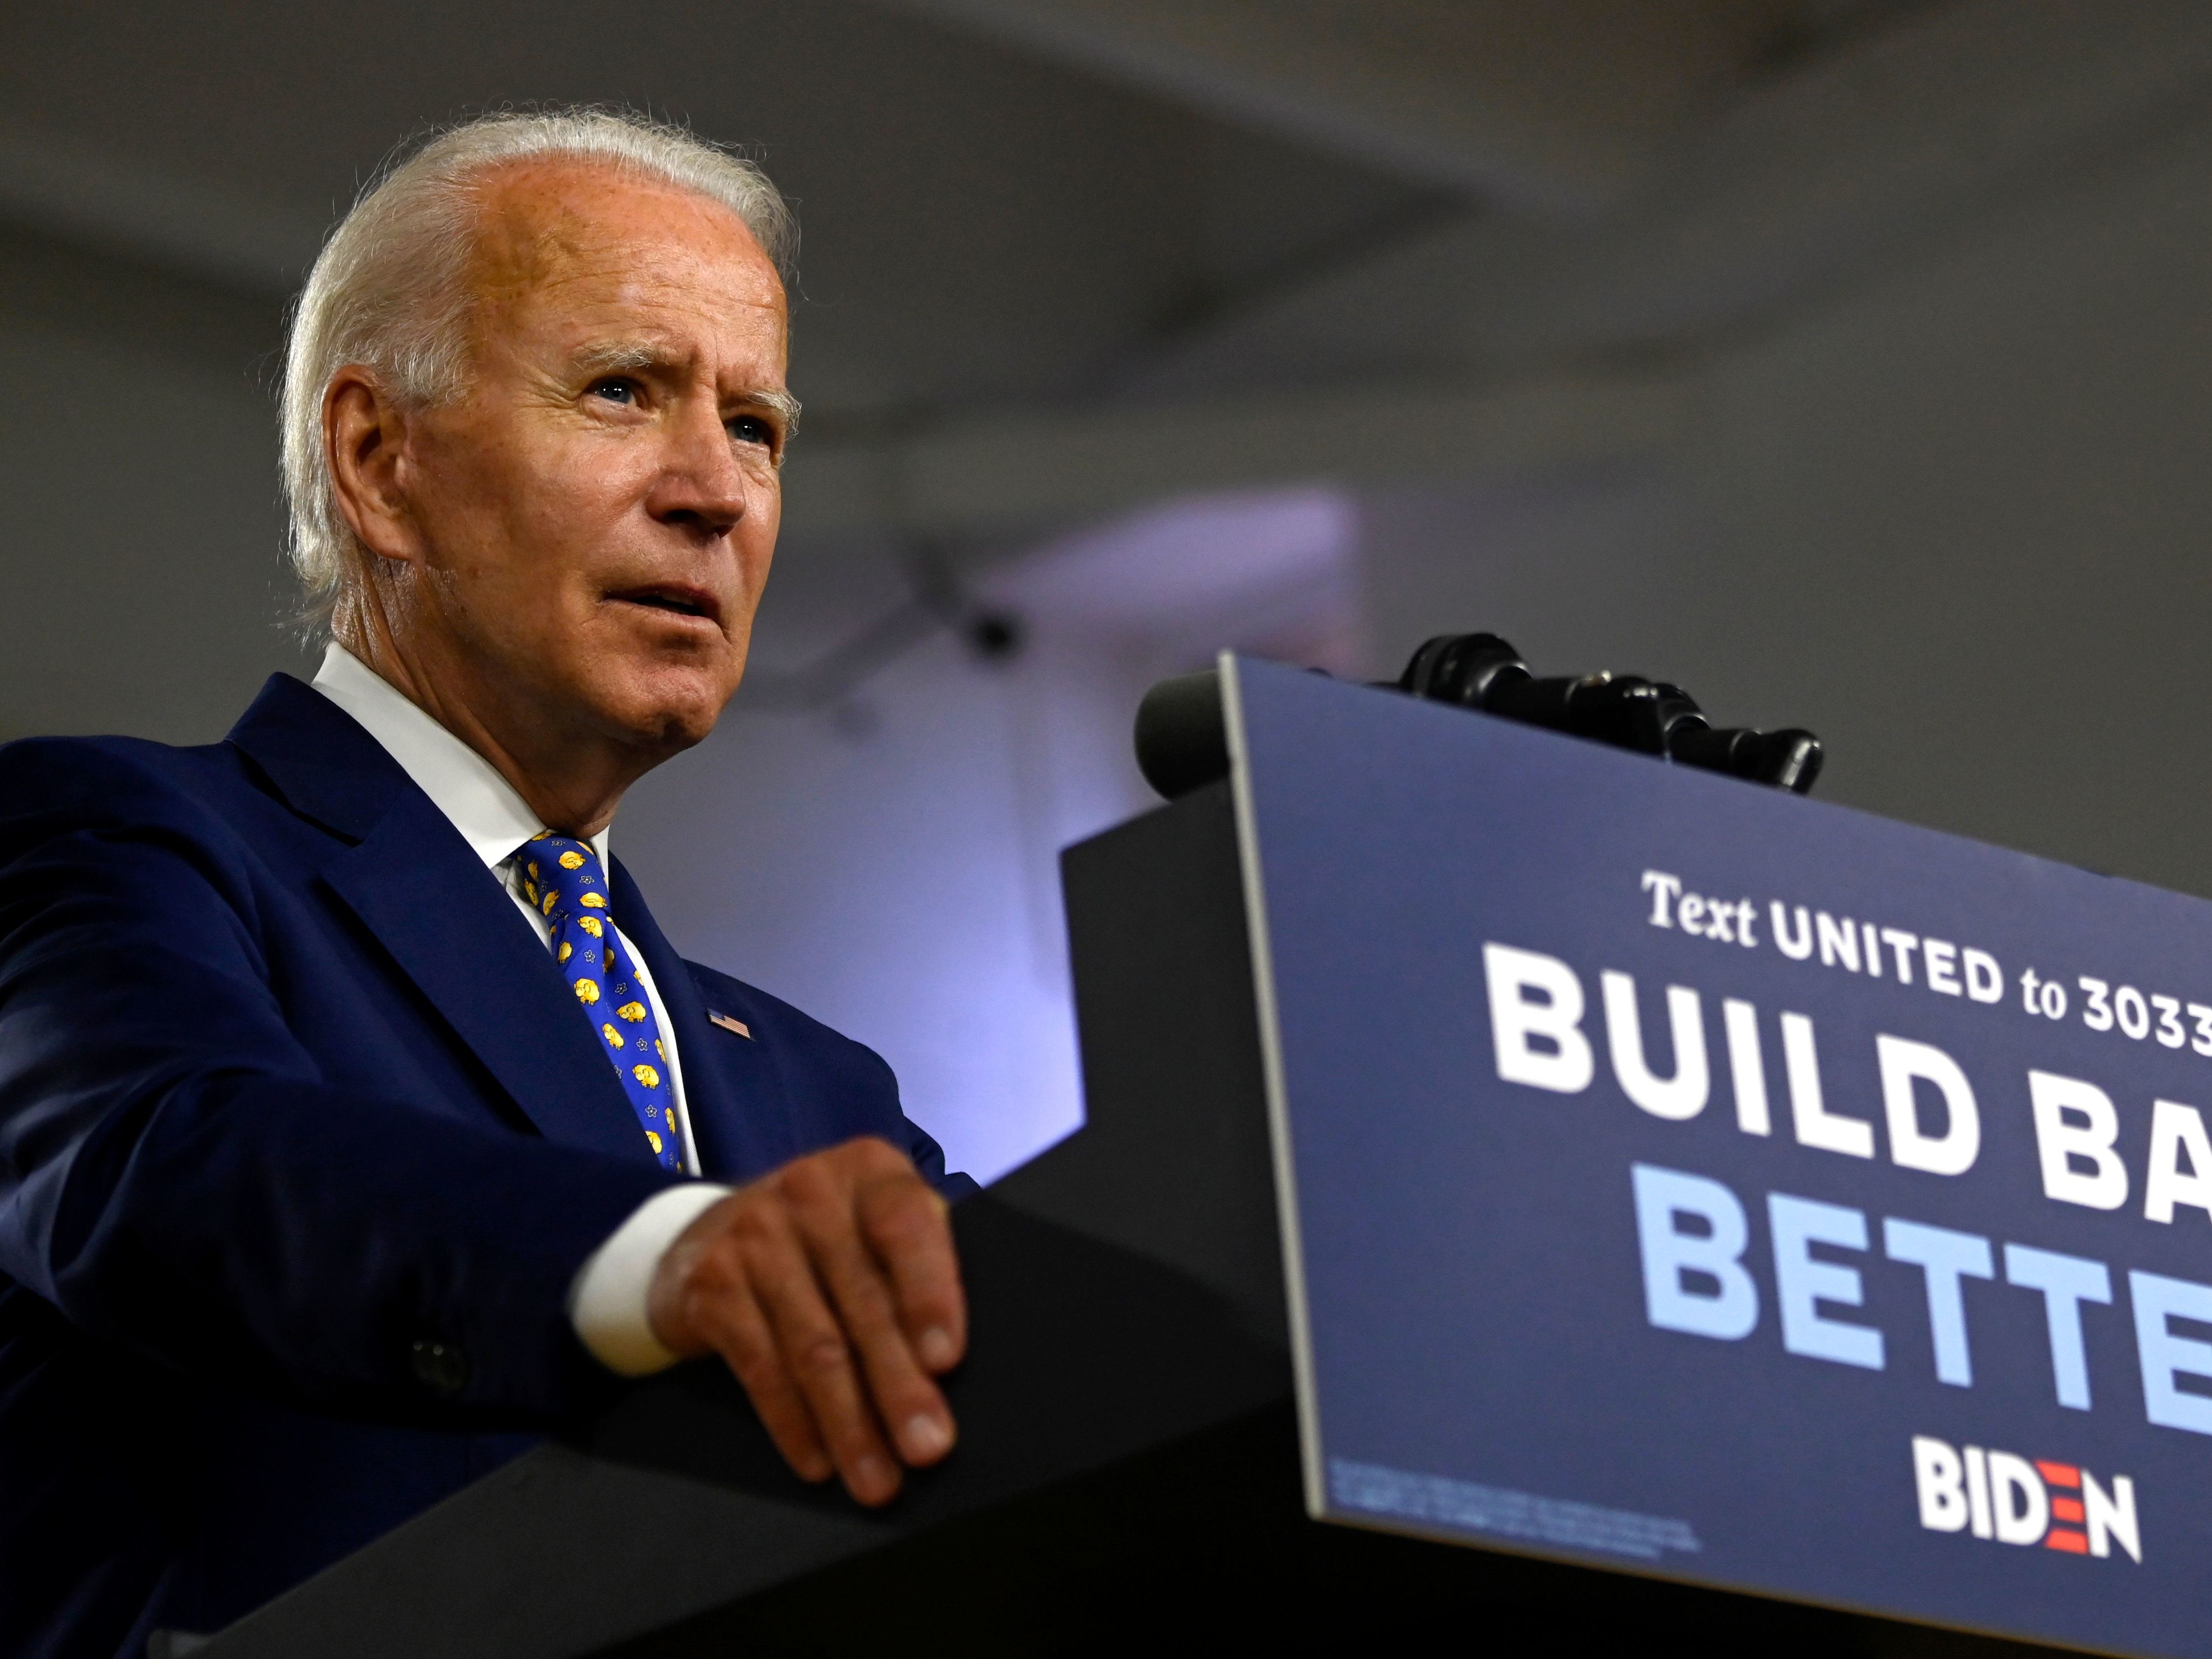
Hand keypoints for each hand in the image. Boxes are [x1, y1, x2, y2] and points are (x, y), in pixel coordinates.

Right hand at [646, 1136, 965, 1505]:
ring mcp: (755, 1233)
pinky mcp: (713, 1282)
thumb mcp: (871, 1226)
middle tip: (928, 1447)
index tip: (947, 1360)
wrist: (706, 1235)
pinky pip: (761, 1365)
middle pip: (864, 1299)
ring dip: (851, 1422)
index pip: (906, 1225)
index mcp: (868, 1170)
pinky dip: (793, 1423)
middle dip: (899, 1384)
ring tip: (879, 1479)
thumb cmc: (823, 1241)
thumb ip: (915, 1267)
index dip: (929, 1293)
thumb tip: (952, 1367)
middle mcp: (810, 1190)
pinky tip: (818, 1463)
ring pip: (815, 1344)